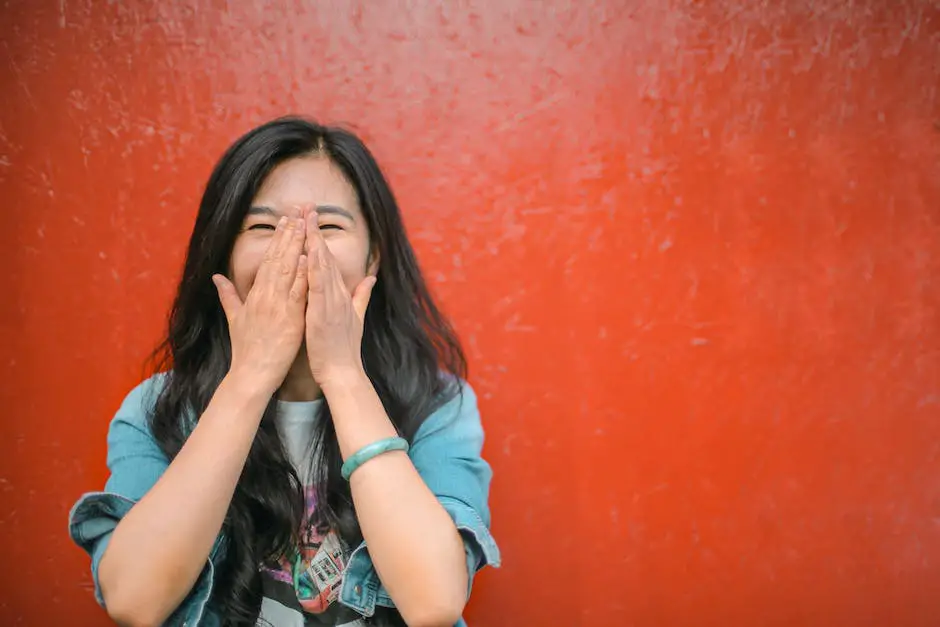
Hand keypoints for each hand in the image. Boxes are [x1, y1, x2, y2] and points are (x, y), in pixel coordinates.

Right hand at [212, 215, 307, 395]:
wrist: (252, 374)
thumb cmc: (246, 349)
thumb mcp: (234, 318)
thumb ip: (228, 295)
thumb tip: (216, 277)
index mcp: (255, 295)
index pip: (268, 260)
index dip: (277, 240)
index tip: (285, 221)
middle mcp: (265, 296)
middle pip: (278, 259)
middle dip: (288, 235)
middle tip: (297, 213)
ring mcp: (277, 307)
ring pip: (288, 271)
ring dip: (297, 247)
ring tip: (304, 226)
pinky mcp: (290, 319)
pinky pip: (298, 293)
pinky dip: (303, 275)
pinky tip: (308, 258)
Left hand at [304, 214, 376, 387]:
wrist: (344, 371)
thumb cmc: (344, 348)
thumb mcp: (356, 318)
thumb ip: (363, 296)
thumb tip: (371, 277)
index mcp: (340, 294)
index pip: (328, 260)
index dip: (319, 238)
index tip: (311, 218)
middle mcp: (337, 294)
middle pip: (325, 256)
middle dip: (315, 231)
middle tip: (308, 207)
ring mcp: (331, 302)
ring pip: (321, 266)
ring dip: (313, 242)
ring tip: (306, 221)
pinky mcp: (323, 313)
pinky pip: (317, 287)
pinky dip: (313, 269)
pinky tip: (307, 253)